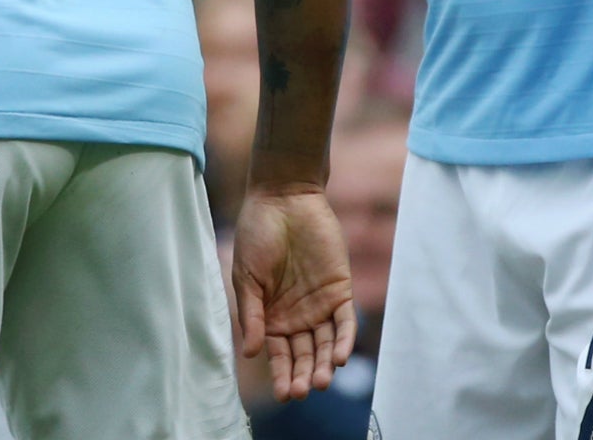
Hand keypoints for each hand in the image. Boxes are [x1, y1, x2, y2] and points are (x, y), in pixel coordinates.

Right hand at [231, 184, 357, 401]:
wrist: (283, 198)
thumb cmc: (257, 234)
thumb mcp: (246, 277)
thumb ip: (251, 314)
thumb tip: (250, 353)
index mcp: (271, 318)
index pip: (279, 355)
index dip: (282, 375)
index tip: (285, 394)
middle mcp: (297, 316)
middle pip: (305, 355)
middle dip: (304, 375)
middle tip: (304, 391)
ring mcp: (319, 304)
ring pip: (326, 344)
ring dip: (325, 364)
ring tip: (322, 381)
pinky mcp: (340, 289)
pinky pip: (345, 321)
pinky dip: (344, 340)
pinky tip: (340, 357)